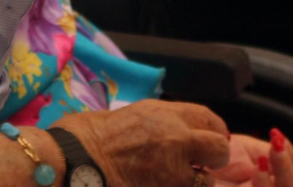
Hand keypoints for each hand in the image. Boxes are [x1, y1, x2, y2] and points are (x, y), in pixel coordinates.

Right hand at [54, 99, 230, 186]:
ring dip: (196, 181)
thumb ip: (157, 124)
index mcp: (163, 113)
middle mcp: (176, 139)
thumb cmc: (87, 135)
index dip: (214, 130)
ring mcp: (173, 171)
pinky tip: (163, 185)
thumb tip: (173, 135)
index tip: (213, 138)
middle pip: (219, 147)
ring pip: (205, 180)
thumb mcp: (128, 116)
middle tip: (204, 163)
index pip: (207, 118)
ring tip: (176, 179)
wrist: (73, 162)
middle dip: (215, 156)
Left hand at [209, 131, 292, 185]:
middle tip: (276, 143)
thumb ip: (281, 158)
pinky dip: (266, 185)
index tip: (279, 139)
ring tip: (266, 155)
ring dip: (283, 174)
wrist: (179, 161)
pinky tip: (256, 169)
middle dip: (292, 167)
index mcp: (269, 184)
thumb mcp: (248, 152)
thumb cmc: (208, 158)